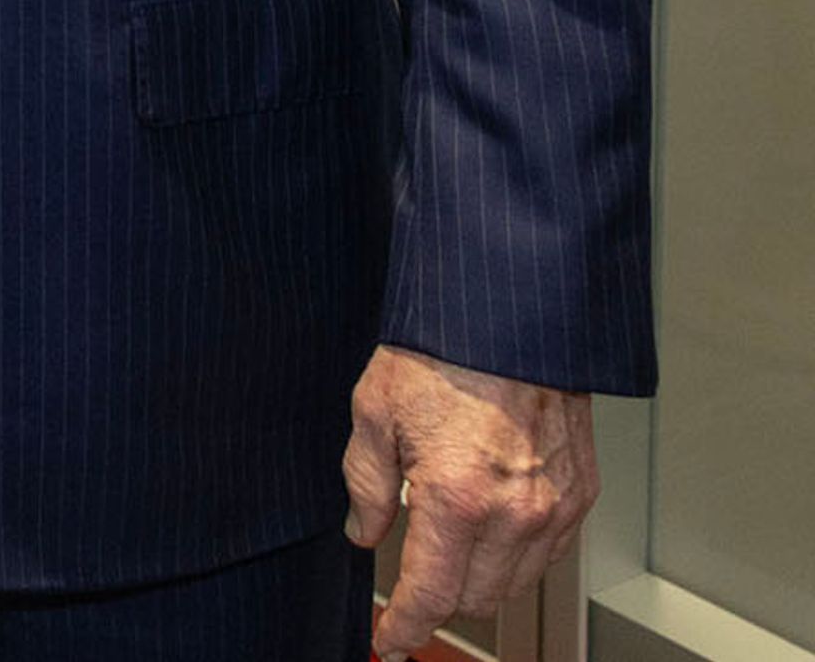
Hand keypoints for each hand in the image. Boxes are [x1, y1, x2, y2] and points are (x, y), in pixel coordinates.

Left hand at [347, 345, 599, 655]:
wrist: (509, 316)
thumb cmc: (441, 351)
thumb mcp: (374, 413)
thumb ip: (365, 483)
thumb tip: (363, 529)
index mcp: (458, 498)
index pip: (432, 594)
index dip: (406, 624)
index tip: (391, 640)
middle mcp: (515, 512)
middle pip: (476, 598)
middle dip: (439, 600)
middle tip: (412, 583)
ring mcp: (555, 506)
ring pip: (515, 583)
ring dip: (479, 581)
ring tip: (448, 549)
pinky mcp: (581, 492)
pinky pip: (549, 552)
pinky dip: (517, 556)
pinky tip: (490, 530)